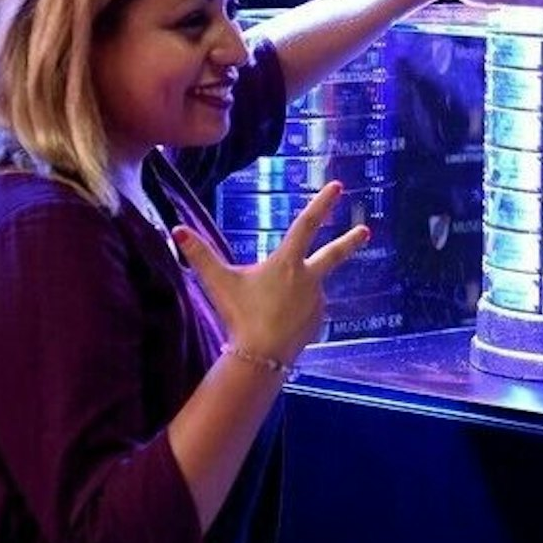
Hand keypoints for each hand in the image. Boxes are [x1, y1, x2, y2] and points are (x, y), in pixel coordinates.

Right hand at [172, 181, 369, 363]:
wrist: (262, 357)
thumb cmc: (240, 315)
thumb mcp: (218, 282)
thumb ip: (199, 255)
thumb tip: (176, 230)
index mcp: (288, 261)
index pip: (307, 224)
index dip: (322, 203)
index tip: (337, 186)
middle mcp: (309, 277)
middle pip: (333, 254)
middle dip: (351, 241)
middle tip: (366, 230)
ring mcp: (317, 301)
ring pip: (304, 291)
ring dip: (290, 297)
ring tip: (266, 314)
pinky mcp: (318, 321)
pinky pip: (305, 312)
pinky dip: (293, 314)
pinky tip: (277, 326)